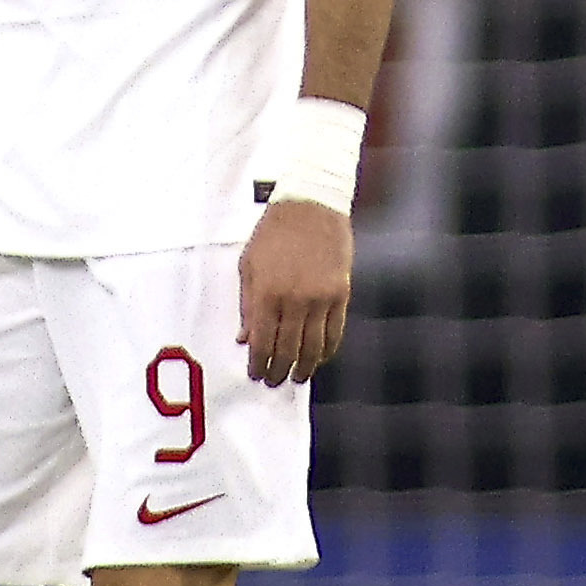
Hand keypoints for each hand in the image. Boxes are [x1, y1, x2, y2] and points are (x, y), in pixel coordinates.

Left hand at [239, 194, 354, 389]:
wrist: (312, 204)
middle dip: (278, 371)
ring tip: (297, 377)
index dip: (258, 365)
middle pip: (287, 351)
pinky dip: (327, 350)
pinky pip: (336, 332)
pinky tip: (319, 357)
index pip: (262, 343)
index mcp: (267, 293)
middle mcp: (295, 300)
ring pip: (314, 348)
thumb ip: (247, 304)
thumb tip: (244, 338)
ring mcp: (321, 299)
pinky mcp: (341, 293)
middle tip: (274, 381)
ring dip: (304, 368)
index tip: (256, 375)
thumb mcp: (249, 264)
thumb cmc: (274, 231)